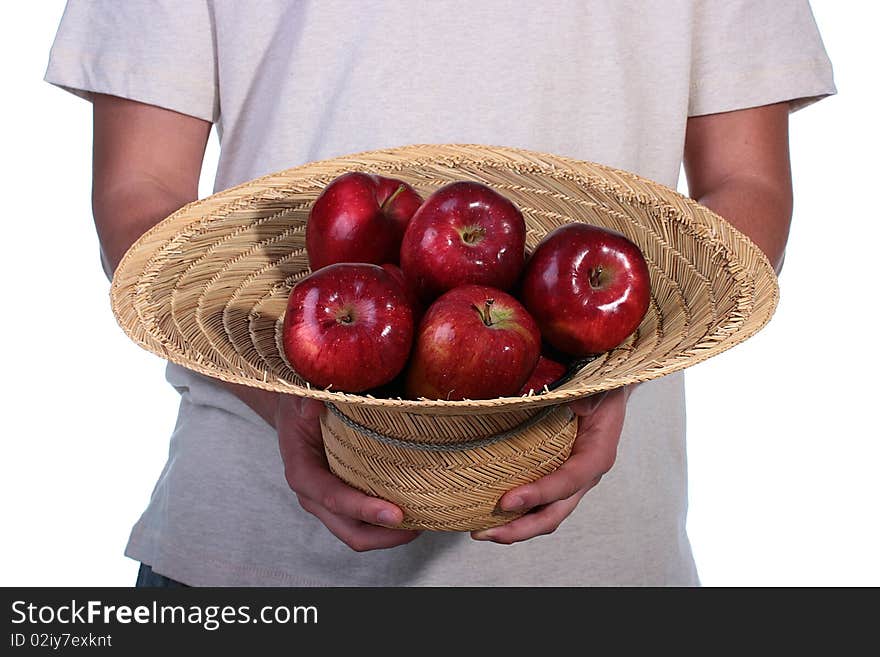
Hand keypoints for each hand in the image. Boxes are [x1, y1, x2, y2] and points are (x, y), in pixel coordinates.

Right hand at [276, 394, 421, 550]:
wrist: (295, 416)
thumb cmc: (300, 407)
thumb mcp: (299, 397)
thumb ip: (307, 402)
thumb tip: (314, 405)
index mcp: (302, 473)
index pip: (333, 498)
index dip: (363, 509)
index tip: (395, 514)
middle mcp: (314, 496)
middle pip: (350, 531)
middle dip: (385, 535)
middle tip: (419, 525)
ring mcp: (329, 504)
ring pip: (360, 534)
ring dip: (390, 535)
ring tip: (422, 522)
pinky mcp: (344, 503)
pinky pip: (366, 525)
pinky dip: (388, 526)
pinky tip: (413, 513)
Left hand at [471, 385, 631, 543]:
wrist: (604, 390)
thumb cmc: (598, 388)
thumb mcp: (594, 387)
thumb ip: (582, 397)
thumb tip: (566, 404)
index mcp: (596, 454)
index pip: (569, 481)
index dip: (540, 494)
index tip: (507, 502)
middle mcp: (584, 475)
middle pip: (554, 513)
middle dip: (519, 529)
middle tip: (484, 532)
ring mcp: (569, 482)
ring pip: (544, 515)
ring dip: (513, 528)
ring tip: (480, 531)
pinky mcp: (554, 479)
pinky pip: (537, 504)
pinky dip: (515, 513)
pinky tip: (489, 514)